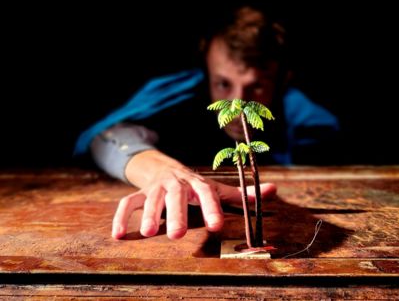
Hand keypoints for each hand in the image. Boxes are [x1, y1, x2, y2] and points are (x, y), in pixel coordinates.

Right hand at [111, 150, 276, 239]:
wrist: (166, 168)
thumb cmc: (196, 186)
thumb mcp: (217, 188)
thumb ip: (241, 194)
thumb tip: (274, 190)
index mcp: (197, 183)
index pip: (206, 193)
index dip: (212, 208)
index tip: (217, 226)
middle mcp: (176, 183)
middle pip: (175, 196)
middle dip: (175, 214)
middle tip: (176, 235)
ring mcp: (156, 188)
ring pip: (150, 198)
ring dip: (147, 214)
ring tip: (148, 233)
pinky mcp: (139, 193)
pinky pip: (126, 202)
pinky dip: (121, 217)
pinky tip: (119, 235)